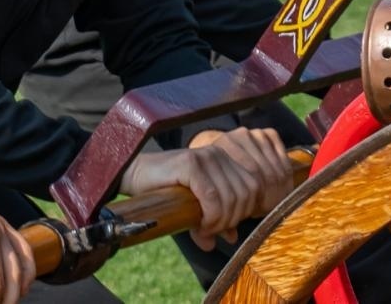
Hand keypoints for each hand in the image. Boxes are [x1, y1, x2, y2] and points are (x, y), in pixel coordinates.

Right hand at [120, 128, 290, 249]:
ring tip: (204, 228)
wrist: (135, 176)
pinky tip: (199, 224)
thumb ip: (218, 218)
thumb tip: (232, 238)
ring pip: (231, 198)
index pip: (255, 187)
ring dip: (220, 221)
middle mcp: (220, 153)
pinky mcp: (191, 164)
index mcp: (227, 158)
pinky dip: (210, 217)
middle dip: (233, 219)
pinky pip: (213, 197)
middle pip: (247, 194)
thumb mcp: (198, 207)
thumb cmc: (167, 191)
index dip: (245, 212)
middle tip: (213, 230)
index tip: (225, 226)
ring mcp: (206, 156)